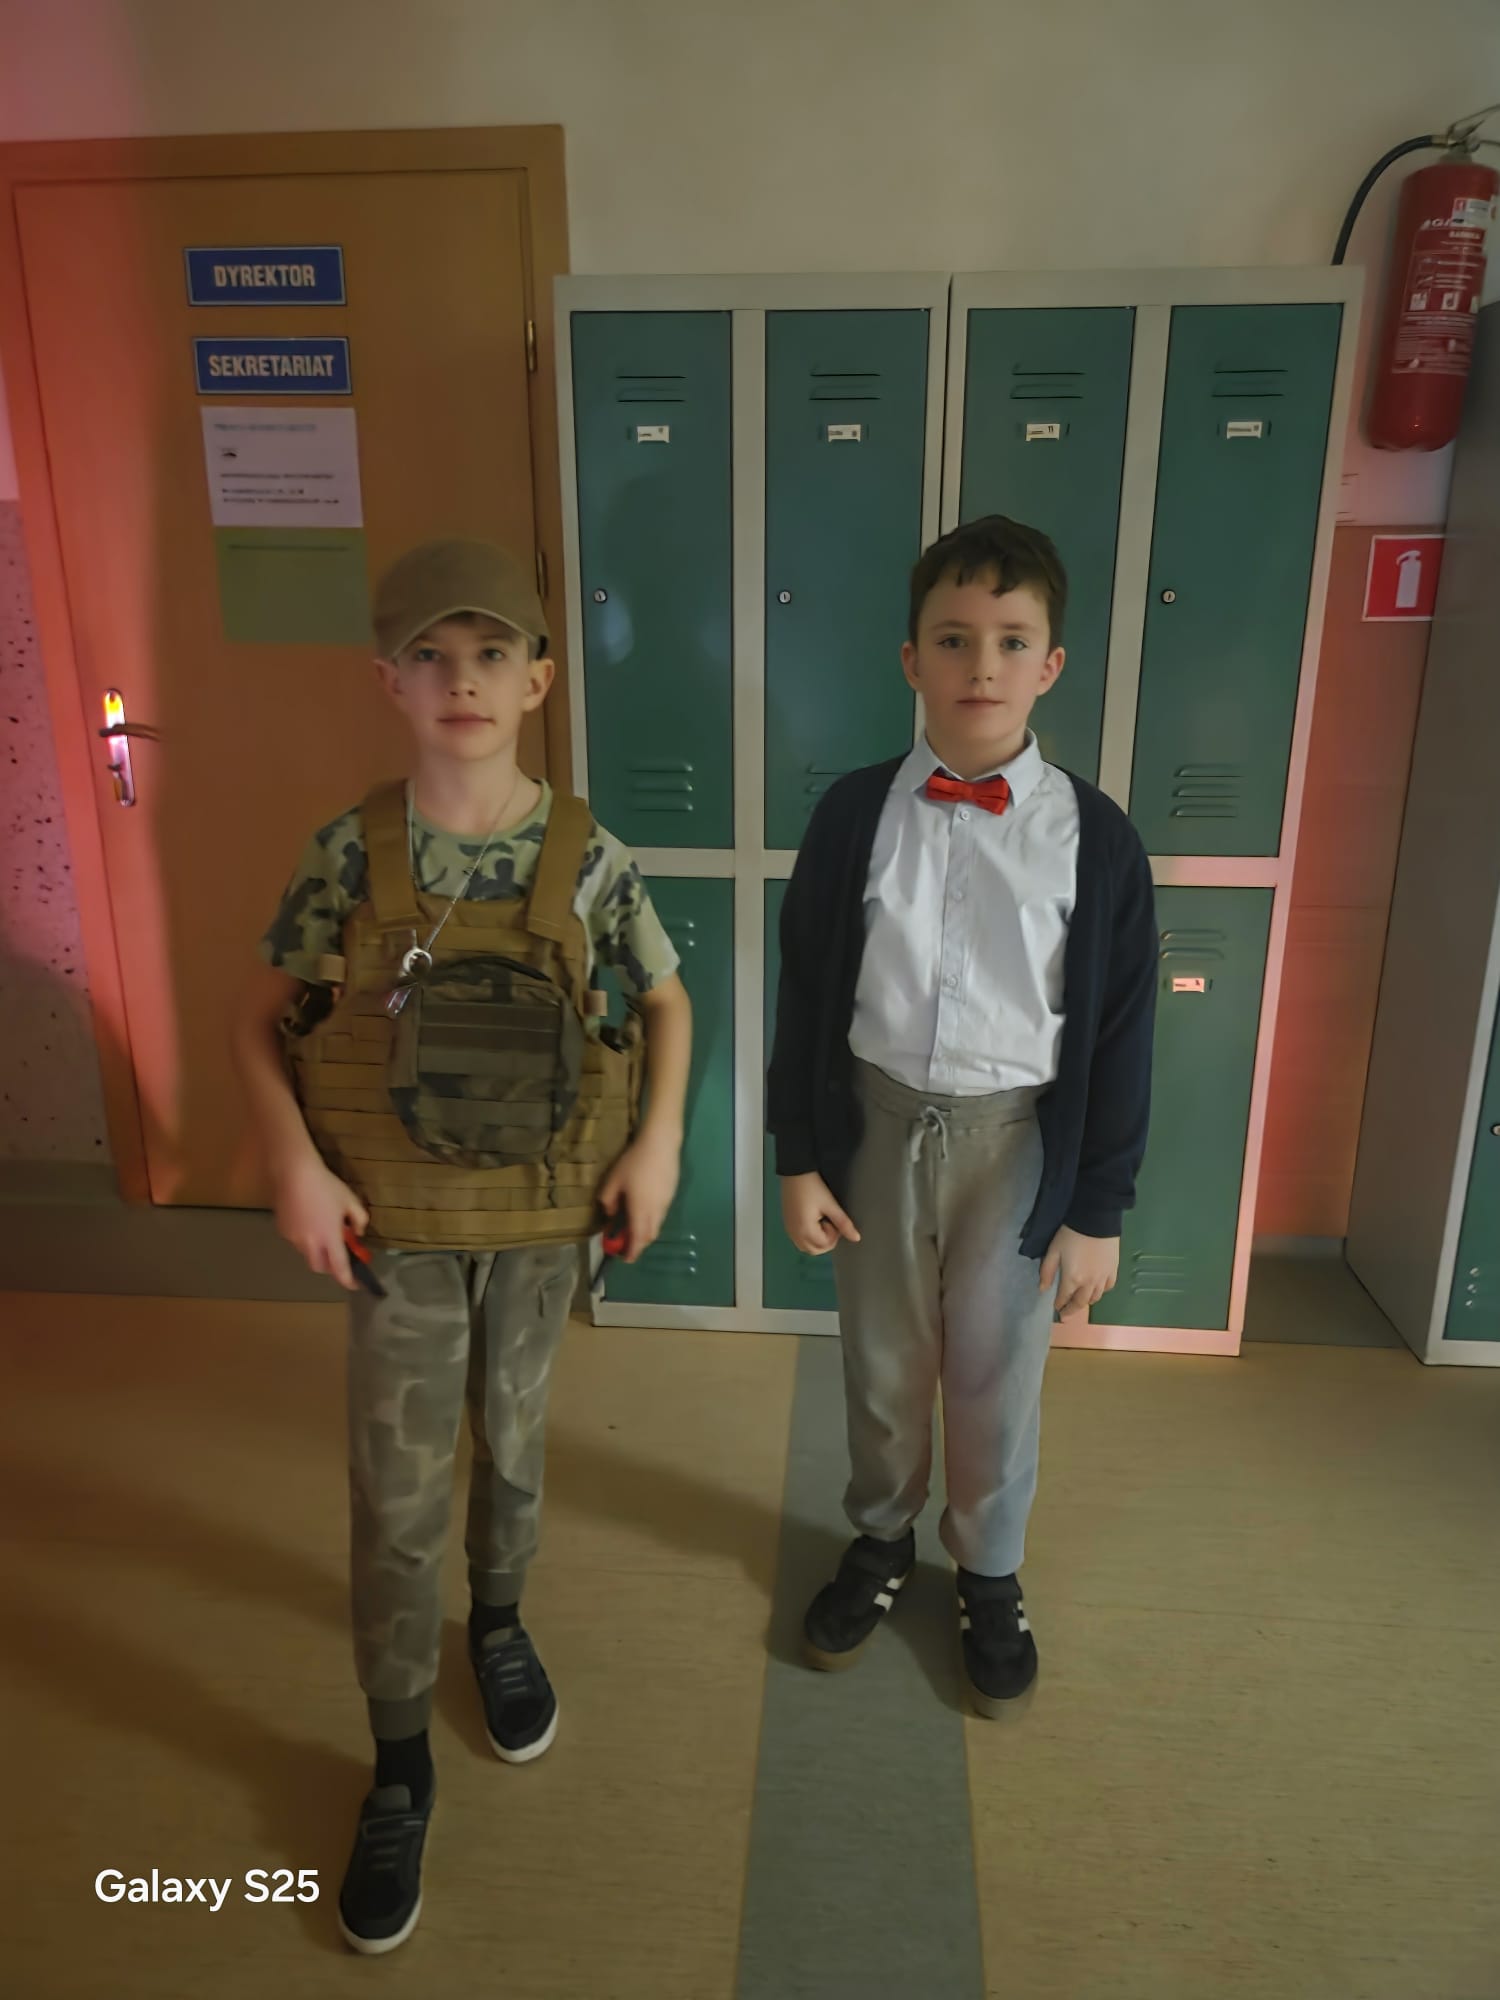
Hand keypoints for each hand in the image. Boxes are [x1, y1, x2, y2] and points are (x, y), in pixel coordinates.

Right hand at [272, 1153, 369, 1291]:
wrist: (294, 1173)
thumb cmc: (326, 1186)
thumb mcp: (350, 1200)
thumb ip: (360, 1220)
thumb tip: (357, 1233)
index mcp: (329, 1238)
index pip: (339, 1268)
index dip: (348, 1280)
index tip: (354, 1284)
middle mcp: (309, 1243)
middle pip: (320, 1267)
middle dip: (330, 1267)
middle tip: (338, 1256)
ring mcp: (293, 1238)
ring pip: (306, 1254)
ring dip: (317, 1251)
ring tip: (322, 1232)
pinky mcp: (282, 1229)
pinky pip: (296, 1241)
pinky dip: (305, 1238)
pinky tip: (308, 1221)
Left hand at [597, 1128, 680, 1261]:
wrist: (661, 1144)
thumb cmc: (635, 1162)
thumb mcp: (613, 1180)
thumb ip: (608, 1200)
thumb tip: (610, 1213)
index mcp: (640, 1211)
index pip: (637, 1239)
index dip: (631, 1252)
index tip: (625, 1258)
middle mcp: (655, 1212)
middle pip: (649, 1236)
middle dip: (638, 1244)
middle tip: (626, 1243)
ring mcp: (666, 1204)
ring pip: (657, 1226)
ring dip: (645, 1232)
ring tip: (633, 1226)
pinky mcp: (671, 1195)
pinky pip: (661, 1215)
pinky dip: (651, 1220)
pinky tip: (644, 1208)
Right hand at [780, 1172, 860, 1255]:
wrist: (795, 1171)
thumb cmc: (812, 1186)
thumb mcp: (830, 1204)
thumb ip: (843, 1223)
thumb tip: (856, 1238)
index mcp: (805, 1229)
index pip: (824, 1245)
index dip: (834, 1234)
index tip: (834, 1219)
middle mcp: (794, 1233)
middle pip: (814, 1250)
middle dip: (826, 1241)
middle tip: (830, 1223)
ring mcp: (789, 1228)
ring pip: (805, 1246)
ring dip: (817, 1240)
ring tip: (822, 1222)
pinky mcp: (787, 1223)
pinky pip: (798, 1239)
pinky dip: (808, 1236)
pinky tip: (813, 1221)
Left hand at [1040, 1226, 1119, 1321]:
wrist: (1096, 1221)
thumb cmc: (1071, 1235)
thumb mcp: (1053, 1251)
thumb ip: (1047, 1271)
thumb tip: (1043, 1289)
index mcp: (1072, 1279)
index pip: (1064, 1298)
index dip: (1059, 1305)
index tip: (1056, 1309)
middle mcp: (1089, 1284)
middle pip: (1081, 1303)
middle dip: (1072, 1310)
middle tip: (1066, 1315)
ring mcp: (1103, 1278)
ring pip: (1095, 1297)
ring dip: (1086, 1302)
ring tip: (1080, 1302)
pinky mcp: (1113, 1270)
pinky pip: (1108, 1287)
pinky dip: (1101, 1291)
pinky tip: (1097, 1289)